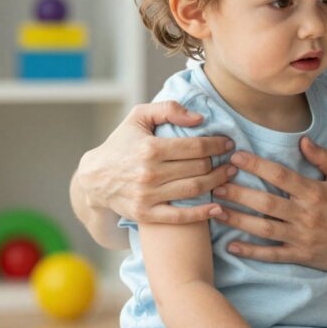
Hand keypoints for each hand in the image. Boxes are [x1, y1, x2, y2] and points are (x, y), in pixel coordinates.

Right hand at [76, 101, 232, 223]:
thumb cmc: (121, 143)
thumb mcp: (139, 117)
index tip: (228, 143)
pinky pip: (180, 217)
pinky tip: (218, 208)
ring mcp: (147, 196)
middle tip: (232, 160)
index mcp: (150, 148)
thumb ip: (168, 110)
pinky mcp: (146, 214)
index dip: (217, 144)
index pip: (196, 146)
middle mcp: (149, 173)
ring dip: (218, 183)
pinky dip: (202, 214)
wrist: (94, 178)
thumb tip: (199, 118)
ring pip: (194, 189)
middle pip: (199, 168)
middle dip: (220, 163)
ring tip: (229, 176)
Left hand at [212, 138, 326, 274]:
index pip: (280, 176)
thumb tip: (302, 140)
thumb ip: (324, 158)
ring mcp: (301, 237)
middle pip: (266, 202)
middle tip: (215, 183)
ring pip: (263, 228)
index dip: (257, 165)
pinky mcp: (300, 255)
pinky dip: (251, 251)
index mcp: (315, 193)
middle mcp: (305, 215)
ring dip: (237, 219)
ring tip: (215, 210)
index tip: (236, 157)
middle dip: (238, 193)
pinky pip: (271, 254)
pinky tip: (231, 246)